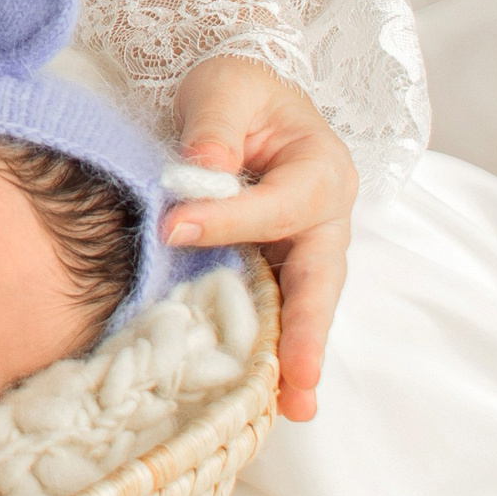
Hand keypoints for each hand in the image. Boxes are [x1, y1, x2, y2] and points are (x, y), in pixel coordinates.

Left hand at [167, 55, 356, 423]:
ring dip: (295, 356)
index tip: (173, 228)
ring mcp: (302, 252)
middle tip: (299, 381)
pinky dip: (266, 348)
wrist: (235, 103)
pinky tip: (256, 391)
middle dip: (309, 331)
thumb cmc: (236, 93)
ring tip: (290, 407)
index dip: (230, 220)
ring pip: (302, 307)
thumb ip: (216, 125)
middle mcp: (323, 219)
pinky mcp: (275, 271)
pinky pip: (273, 310)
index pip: (279, 205)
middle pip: (320, 280)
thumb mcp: (225, 88)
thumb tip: (201, 162)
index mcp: (322, 169)